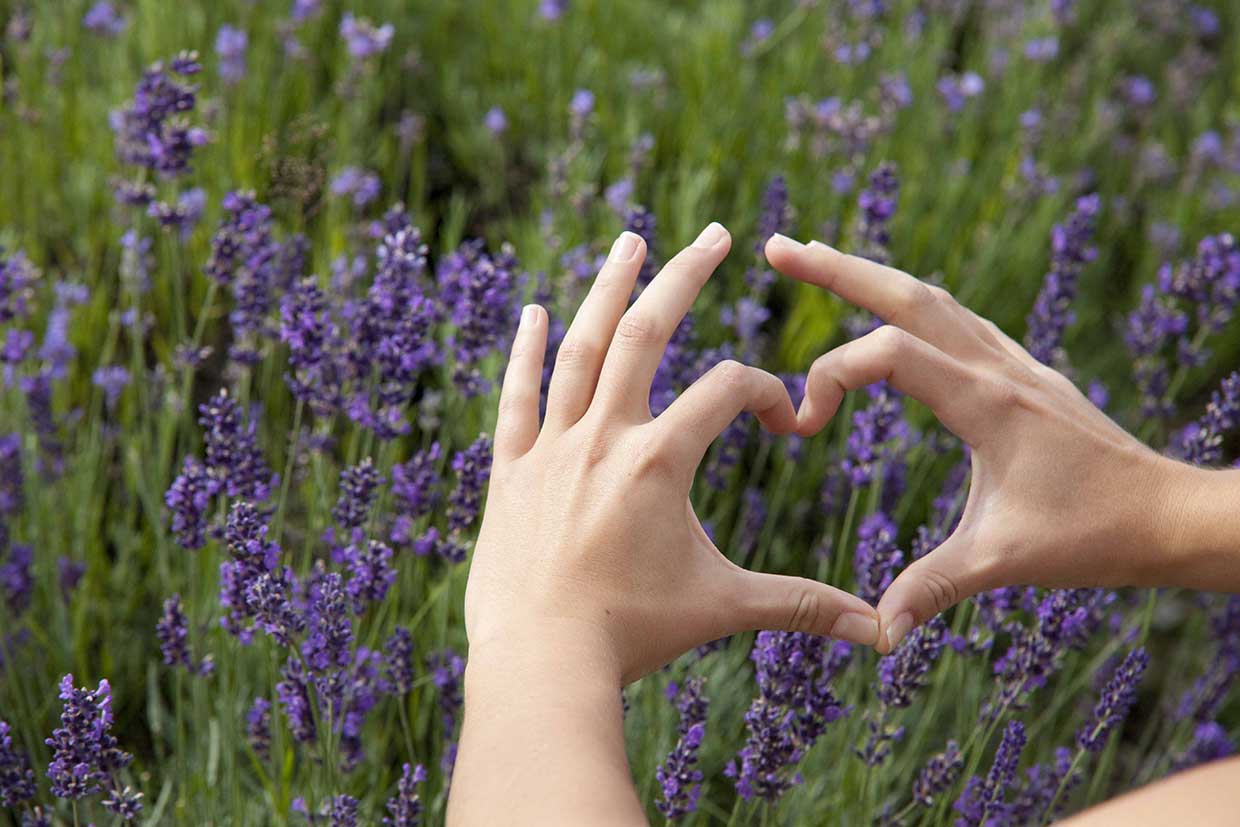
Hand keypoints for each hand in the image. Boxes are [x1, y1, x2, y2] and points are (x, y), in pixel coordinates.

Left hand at [465, 224, 879, 684]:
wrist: (539, 664)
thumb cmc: (633, 635)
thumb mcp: (723, 607)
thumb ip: (802, 604)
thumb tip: (880, 630)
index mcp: (659, 460)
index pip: (725, 390)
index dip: (763, 392)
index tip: (779, 419)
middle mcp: (603, 438)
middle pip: (645, 333)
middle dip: (684, 277)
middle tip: (714, 232)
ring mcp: (550, 449)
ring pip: (578, 349)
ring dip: (606, 289)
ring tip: (630, 240)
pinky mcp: (510, 471)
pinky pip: (516, 397)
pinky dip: (524, 351)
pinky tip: (534, 309)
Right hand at [765, 234, 1184, 653]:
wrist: (1172, 515)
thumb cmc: (1094, 535)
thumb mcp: (1003, 563)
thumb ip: (932, 587)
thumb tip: (876, 633)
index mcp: (988, 403)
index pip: (890, 353)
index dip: (832, 376)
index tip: (802, 424)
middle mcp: (999, 367)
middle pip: (907, 294)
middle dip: (836, 269)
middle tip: (776, 248)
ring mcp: (1014, 363)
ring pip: (933, 297)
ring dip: (871, 274)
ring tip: (819, 256)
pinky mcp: (1023, 373)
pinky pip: (959, 318)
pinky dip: (912, 301)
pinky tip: (896, 308)